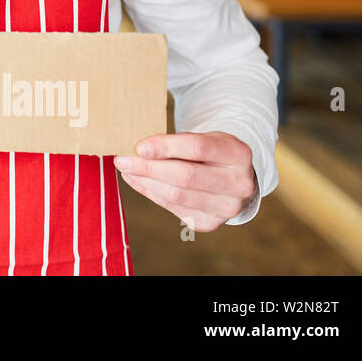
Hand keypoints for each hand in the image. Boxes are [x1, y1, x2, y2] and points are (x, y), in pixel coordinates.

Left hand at [114, 131, 256, 231]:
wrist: (231, 178)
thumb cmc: (210, 152)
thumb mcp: (203, 138)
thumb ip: (177, 143)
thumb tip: (138, 150)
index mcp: (238, 154)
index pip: (198, 148)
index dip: (165, 147)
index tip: (139, 147)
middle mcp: (239, 184)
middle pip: (185, 176)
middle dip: (148, 168)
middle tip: (122, 160)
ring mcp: (226, 208)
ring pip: (177, 195)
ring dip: (145, 182)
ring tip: (126, 170)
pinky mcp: (210, 223)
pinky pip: (173, 208)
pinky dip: (151, 193)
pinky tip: (138, 182)